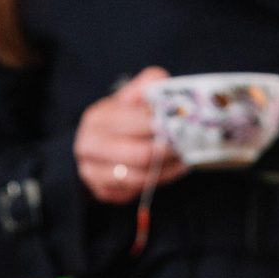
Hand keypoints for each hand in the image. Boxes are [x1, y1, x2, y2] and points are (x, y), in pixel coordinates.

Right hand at [74, 66, 189, 203]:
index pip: (136, 121)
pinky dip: (160, 181)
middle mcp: (89, 145)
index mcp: (98, 118)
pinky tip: (172, 169)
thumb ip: (147, 87)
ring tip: (184, 158)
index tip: (184, 123)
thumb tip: (166, 85)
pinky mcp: (103, 192)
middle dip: (169, 150)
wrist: (94, 149)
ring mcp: (92, 172)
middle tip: (189, 145)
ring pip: (140, 177)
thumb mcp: (129, 98)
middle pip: (141, 154)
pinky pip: (137, 191)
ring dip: (168, 169)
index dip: (163, 123)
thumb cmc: (119, 121)